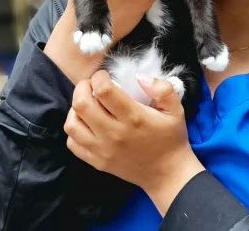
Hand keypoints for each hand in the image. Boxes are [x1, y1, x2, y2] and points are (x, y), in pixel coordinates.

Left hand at [64, 70, 204, 214]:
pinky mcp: (96, 162)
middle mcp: (114, 133)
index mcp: (133, 117)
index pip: (104, 90)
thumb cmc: (170, 138)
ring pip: (72, 124)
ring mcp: (102, 150)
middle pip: (82, 104)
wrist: (167, 174)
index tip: (105, 75)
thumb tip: (139, 76)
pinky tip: (86, 122)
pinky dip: (74, 129)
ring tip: (87, 103)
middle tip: (91, 85)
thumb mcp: (176, 109)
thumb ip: (162, 88)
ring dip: (75, 108)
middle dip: (82, 87)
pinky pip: (72, 143)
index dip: (99, 76)